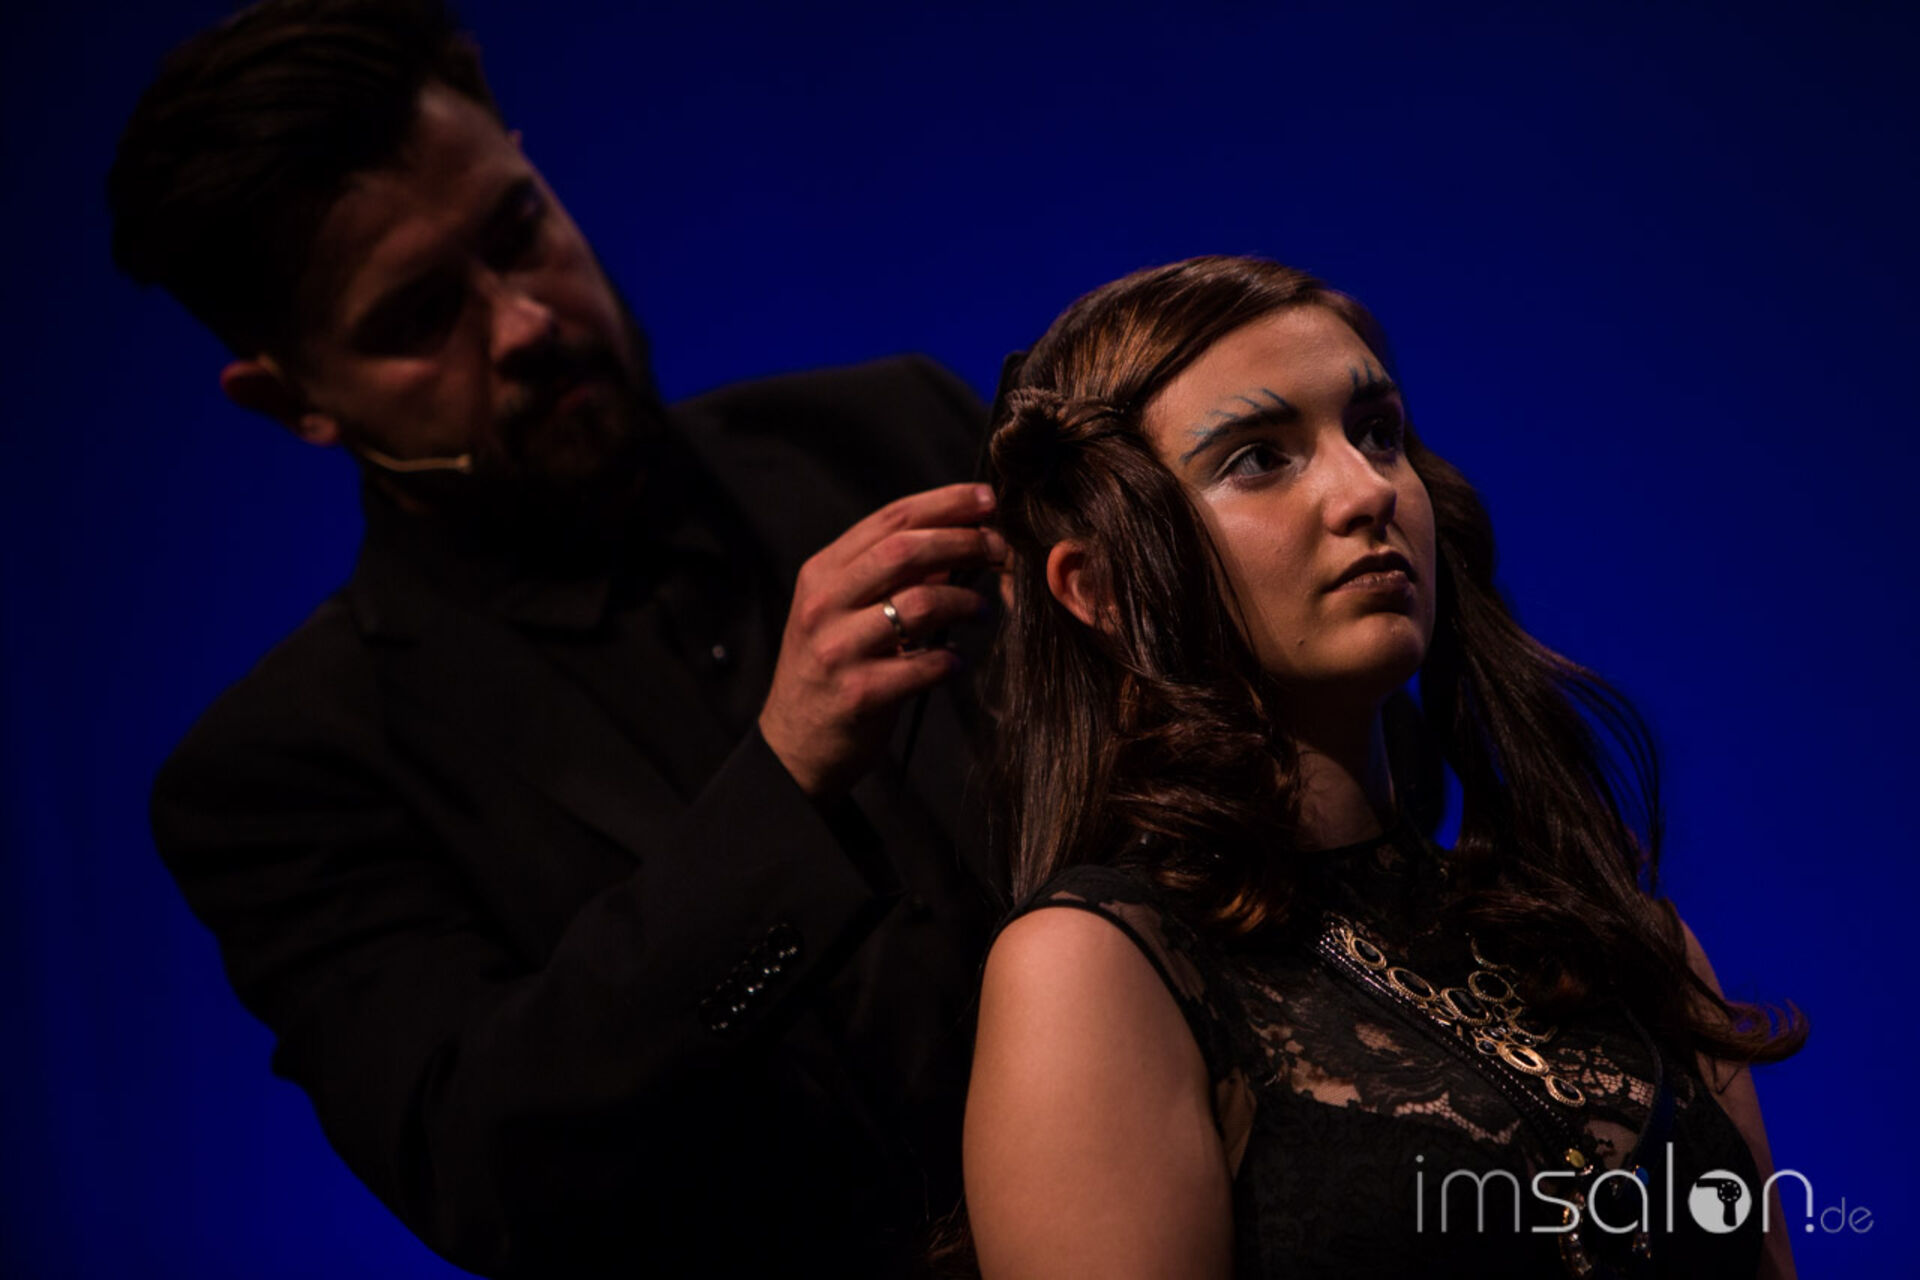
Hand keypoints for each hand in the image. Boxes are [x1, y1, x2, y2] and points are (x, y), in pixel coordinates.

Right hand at [759, 482, 1003, 796]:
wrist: (793, 746)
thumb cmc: (830, 670)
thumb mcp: (845, 611)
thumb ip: (891, 575)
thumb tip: (958, 540)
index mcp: (822, 573)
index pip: (889, 519)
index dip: (945, 503)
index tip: (987, 501)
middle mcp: (825, 604)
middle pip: (905, 551)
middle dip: (964, 541)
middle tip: (1000, 548)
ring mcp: (838, 649)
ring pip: (920, 604)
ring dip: (965, 602)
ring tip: (982, 611)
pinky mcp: (859, 694)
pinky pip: (923, 666)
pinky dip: (950, 660)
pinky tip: (957, 661)